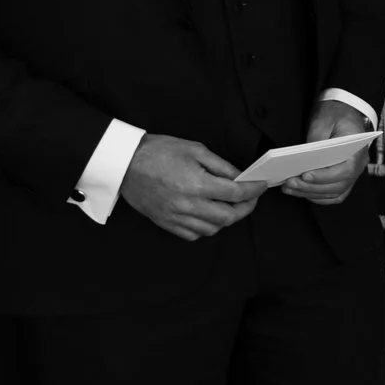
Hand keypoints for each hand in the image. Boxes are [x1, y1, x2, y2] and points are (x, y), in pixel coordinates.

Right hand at [121, 135, 264, 240]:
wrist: (123, 162)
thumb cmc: (157, 152)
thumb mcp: (195, 150)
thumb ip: (221, 166)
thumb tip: (240, 177)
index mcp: (196, 184)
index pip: (236, 193)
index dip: (254, 190)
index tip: (261, 186)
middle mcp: (187, 205)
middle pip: (228, 217)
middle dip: (245, 208)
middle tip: (250, 198)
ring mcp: (175, 217)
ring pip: (213, 229)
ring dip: (226, 219)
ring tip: (229, 205)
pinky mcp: (165, 223)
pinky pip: (193, 234)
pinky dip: (206, 227)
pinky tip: (207, 215)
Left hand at [282, 99, 372, 204]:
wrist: (345, 111)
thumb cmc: (336, 114)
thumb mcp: (325, 120)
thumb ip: (317, 138)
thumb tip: (305, 158)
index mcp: (357, 151)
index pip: (345, 171)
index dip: (324, 176)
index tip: (304, 175)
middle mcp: (358, 166)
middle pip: (337, 186)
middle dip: (311, 187)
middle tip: (290, 183)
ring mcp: (352, 174)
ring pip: (333, 193)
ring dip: (310, 193)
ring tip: (289, 188)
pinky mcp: (343, 177)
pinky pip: (333, 194)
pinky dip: (317, 196)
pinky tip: (301, 192)